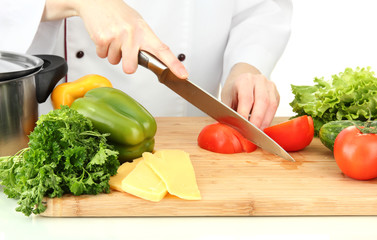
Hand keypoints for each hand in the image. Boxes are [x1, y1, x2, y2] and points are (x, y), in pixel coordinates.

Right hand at [42, 0, 187, 78]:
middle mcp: (132, 34)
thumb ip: (146, 43)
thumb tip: (155, 60)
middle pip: (130, 67)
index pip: (162, 50)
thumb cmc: (119, 14)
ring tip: (114, 37)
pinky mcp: (101, 38)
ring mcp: (116, 36)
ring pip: (115, 61)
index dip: (174, 65)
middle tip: (125, 51)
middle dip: (127, 64)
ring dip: (113, 53)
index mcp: (144, 32)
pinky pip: (102, 55)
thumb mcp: (138, 26)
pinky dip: (103, 49)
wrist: (97, 1)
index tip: (182, 74)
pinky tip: (105, 36)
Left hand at [221, 63, 278, 129]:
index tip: (242, 127)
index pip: (246, 98)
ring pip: (271, 105)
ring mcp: (269, 86)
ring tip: (257, 133)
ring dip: (264, 121)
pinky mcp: (276, 93)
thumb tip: (231, 129)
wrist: (243, 78)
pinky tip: (262, 126)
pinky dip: (268, 119)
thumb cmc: (234, 90)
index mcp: (244, 80)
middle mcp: (259, 80)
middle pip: (262, 101)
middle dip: (257, 120)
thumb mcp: (227, 99)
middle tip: (252, 133)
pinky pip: (275, 108)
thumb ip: (229, 112)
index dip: (245, 113)